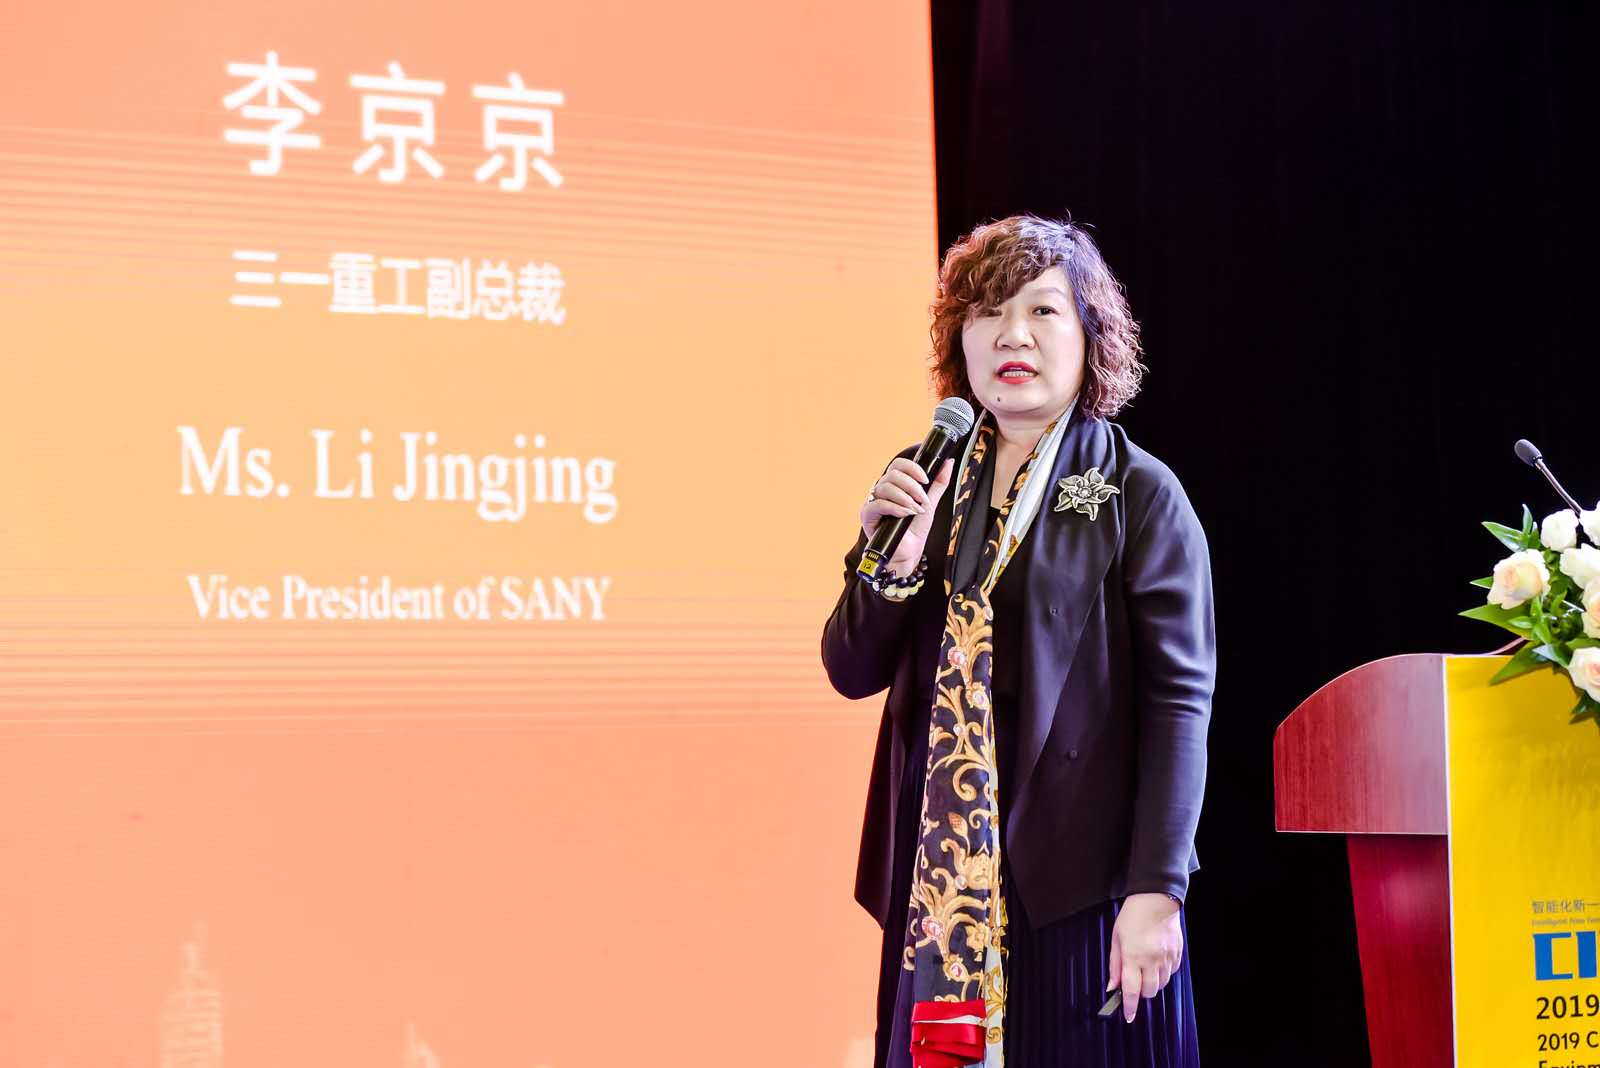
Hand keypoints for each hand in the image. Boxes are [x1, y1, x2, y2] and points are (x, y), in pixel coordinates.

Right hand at [859, 457, 954, 572]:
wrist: (909, 552)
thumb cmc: (915, 529)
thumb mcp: (930, 502)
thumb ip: (938, 483)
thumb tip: (948, 463)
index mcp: (894, 484)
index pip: (898, 465)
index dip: (913, 468)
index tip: (926, 480)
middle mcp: (881, 490)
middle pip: (893, 474)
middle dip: (912, 486)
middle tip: (922, 500)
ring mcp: (873, 501)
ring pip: (885, 487)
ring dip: (905, 498)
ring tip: (915, 510)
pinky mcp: (867, 514)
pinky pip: (878, 504)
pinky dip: (895, 508)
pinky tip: (905, 514)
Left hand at [1107, 892, 1182, 1022]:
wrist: (1156, 899)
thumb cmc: (1132, 917)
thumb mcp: (1116, 939)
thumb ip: (1115, 965)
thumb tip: (1112, 986)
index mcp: (1133, 956)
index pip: (1131, 990)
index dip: (1129, 1007)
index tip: (1128, 1016)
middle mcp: (1151, 960)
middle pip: (1148, 992)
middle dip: (1141, 992)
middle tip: (1134, 981)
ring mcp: (1166, 958)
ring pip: (1161, 984)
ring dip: (1152, 983)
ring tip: (1145, 967)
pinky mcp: (1177, 954)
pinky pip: (1171, 973)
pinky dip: (1163, 973)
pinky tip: (1157, 960)